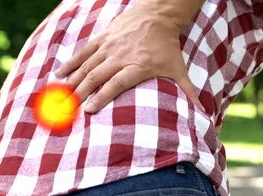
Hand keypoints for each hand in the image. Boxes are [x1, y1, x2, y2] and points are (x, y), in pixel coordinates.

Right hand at [54, 3, 204, 113]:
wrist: (158, 14)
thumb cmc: (168, 47)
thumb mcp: (179, 69)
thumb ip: (189, 93)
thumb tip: (204, 114)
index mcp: (137, 66)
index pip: (116, 84)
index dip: (102, 97)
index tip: (89, 111)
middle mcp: (121, 56)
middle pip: (96, 76)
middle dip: (80, 93)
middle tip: (67, 109)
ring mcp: (109, 46)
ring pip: (86, 65)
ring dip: (72, 80)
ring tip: (59, 95)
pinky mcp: (103, 37)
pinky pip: (83, 51)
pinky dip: (70, 62)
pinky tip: (59, 74)